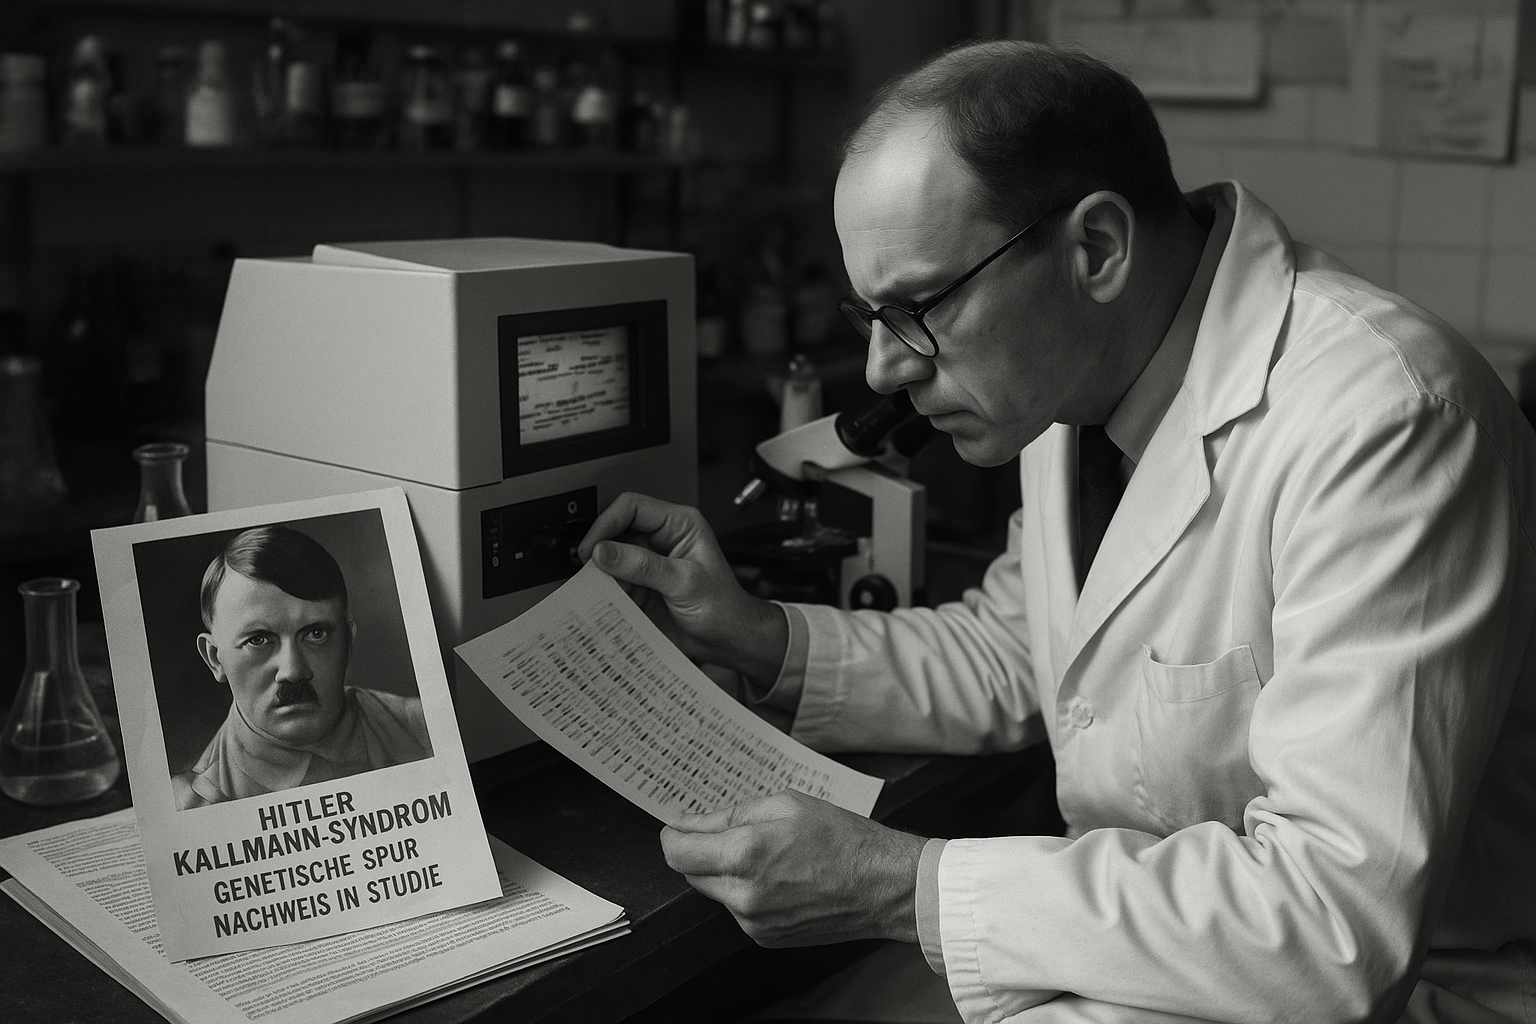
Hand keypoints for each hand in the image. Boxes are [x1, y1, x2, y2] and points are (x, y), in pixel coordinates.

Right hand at [578, 492, 787, 687]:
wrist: (728, 640)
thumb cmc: (723, 608)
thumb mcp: (685, 582)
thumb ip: (644, 566)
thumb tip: (605, 551)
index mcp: (679, 525)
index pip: (632, 508)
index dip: (607, 523)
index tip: (593, 548)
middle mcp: (661, 540)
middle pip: (616, 531)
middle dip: (601, 550)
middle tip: (588, 570)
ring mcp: (649, 564)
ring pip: (611, 558)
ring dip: (602, 574)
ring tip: (597, 590)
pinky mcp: (641, 586)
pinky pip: (614, 582)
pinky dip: (605, 592)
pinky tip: (605, 602)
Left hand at [660, 791, 925, 947]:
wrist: (883, 886)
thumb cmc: (841, 838)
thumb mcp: (785, 804)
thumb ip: (730, 814)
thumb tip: (689, 823)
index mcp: (745, 854)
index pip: (677, 852)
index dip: (673, 834)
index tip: (678, 825)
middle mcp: (743, 894)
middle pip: (691, 873)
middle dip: (702, 851)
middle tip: (732, 832)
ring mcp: (753, 922)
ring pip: (715, 891)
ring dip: (727, 872)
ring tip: (769, 855)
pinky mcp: (766, 938)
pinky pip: (738, 910)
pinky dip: (747, 892)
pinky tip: (781, 878)